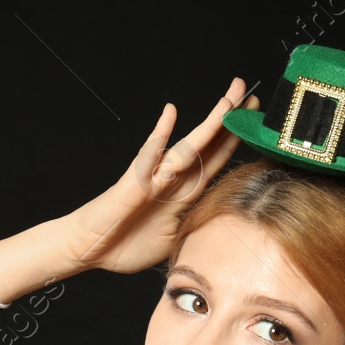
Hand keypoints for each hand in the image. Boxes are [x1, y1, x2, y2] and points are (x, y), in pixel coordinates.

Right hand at [62, 77, 256, 275]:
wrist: (89, 249)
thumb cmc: (126, 244)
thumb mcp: (173, 238)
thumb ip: (192, 223)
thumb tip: (219, 221)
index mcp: (183, 193)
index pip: (216, 161)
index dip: (236, 141)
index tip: (256, 121)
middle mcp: (172, 179)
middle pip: (208, 146)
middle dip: (230, 121)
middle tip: (252, 95)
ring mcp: (153, 178)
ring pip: (187, 147)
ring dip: (208, 124)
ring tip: (228, 101)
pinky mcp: (134, 183)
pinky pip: (149, 157)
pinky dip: (159, 136)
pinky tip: (170, 114)